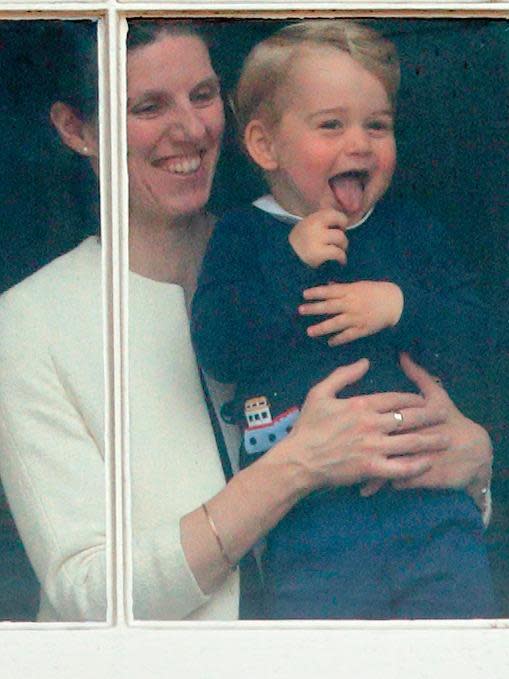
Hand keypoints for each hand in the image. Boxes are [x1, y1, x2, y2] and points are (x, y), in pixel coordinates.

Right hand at [271, 358, 450, 496]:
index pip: (395, 398)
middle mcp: (371, 424)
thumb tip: (366, 362)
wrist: (299, 460)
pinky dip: (417, 464)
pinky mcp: (371, 468)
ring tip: (446, 438)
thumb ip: (343, 375)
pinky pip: (401, 467)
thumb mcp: (319, 393)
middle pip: (409, 418)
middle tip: (444, 415)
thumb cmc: (307, 427)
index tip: (423, 400)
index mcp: (361, 404)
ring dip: (431, 439)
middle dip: (430, 416)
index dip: (413, 399)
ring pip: (410, 442)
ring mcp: (373, 447)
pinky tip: (428, 461)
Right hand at [288, 209, 348, 267]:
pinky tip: (340, 262)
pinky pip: (338, 252)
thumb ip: (319, 218)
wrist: (286, 263)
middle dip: (343, 231)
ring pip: (341, 238)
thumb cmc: (299, 246)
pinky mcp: (317, 253)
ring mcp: (315, 239)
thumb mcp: (306, 227)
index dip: (340, 220)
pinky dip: (342, 258)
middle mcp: (313, 225)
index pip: (332, 212)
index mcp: (311, 218)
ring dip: (342, 246)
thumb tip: (328, 201)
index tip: (337, 228)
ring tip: (338, 253)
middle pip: (341, 220)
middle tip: (339, 242)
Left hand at [299, 281, 403, 345]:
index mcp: (351, 291)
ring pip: (336, 323)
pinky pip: (348, 336)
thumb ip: (343, 287)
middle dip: (314, 309)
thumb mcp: (360, 285)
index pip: (330, 291)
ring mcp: (357, 318)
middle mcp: (352, 304)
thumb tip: (328, 286)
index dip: (316, 292)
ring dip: (322, 328)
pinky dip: (338, 339)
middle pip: (329, 307)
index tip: (304, 294)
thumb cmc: (377, 292)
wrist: (397, 303)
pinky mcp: (363, 329)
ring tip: (309, 331)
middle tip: (301, 311)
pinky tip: (329, 342)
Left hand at [361, 354, 492, 513]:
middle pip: (380, 438)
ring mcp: (419, 456)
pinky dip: (380, 484)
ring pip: (384, 462)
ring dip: (364, 468)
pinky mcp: (424, 477)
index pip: (385, 412)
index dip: (362, 417)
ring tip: (346, 471)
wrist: (475, 450)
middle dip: (358, 444)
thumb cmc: (451, 420)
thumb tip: (403, 356)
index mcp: (415, 412)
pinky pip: (397, 481)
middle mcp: (415, 433)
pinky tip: (364, 486)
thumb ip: (419, 377)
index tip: (347, 422)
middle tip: (337, 447)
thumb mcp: (439, 396)